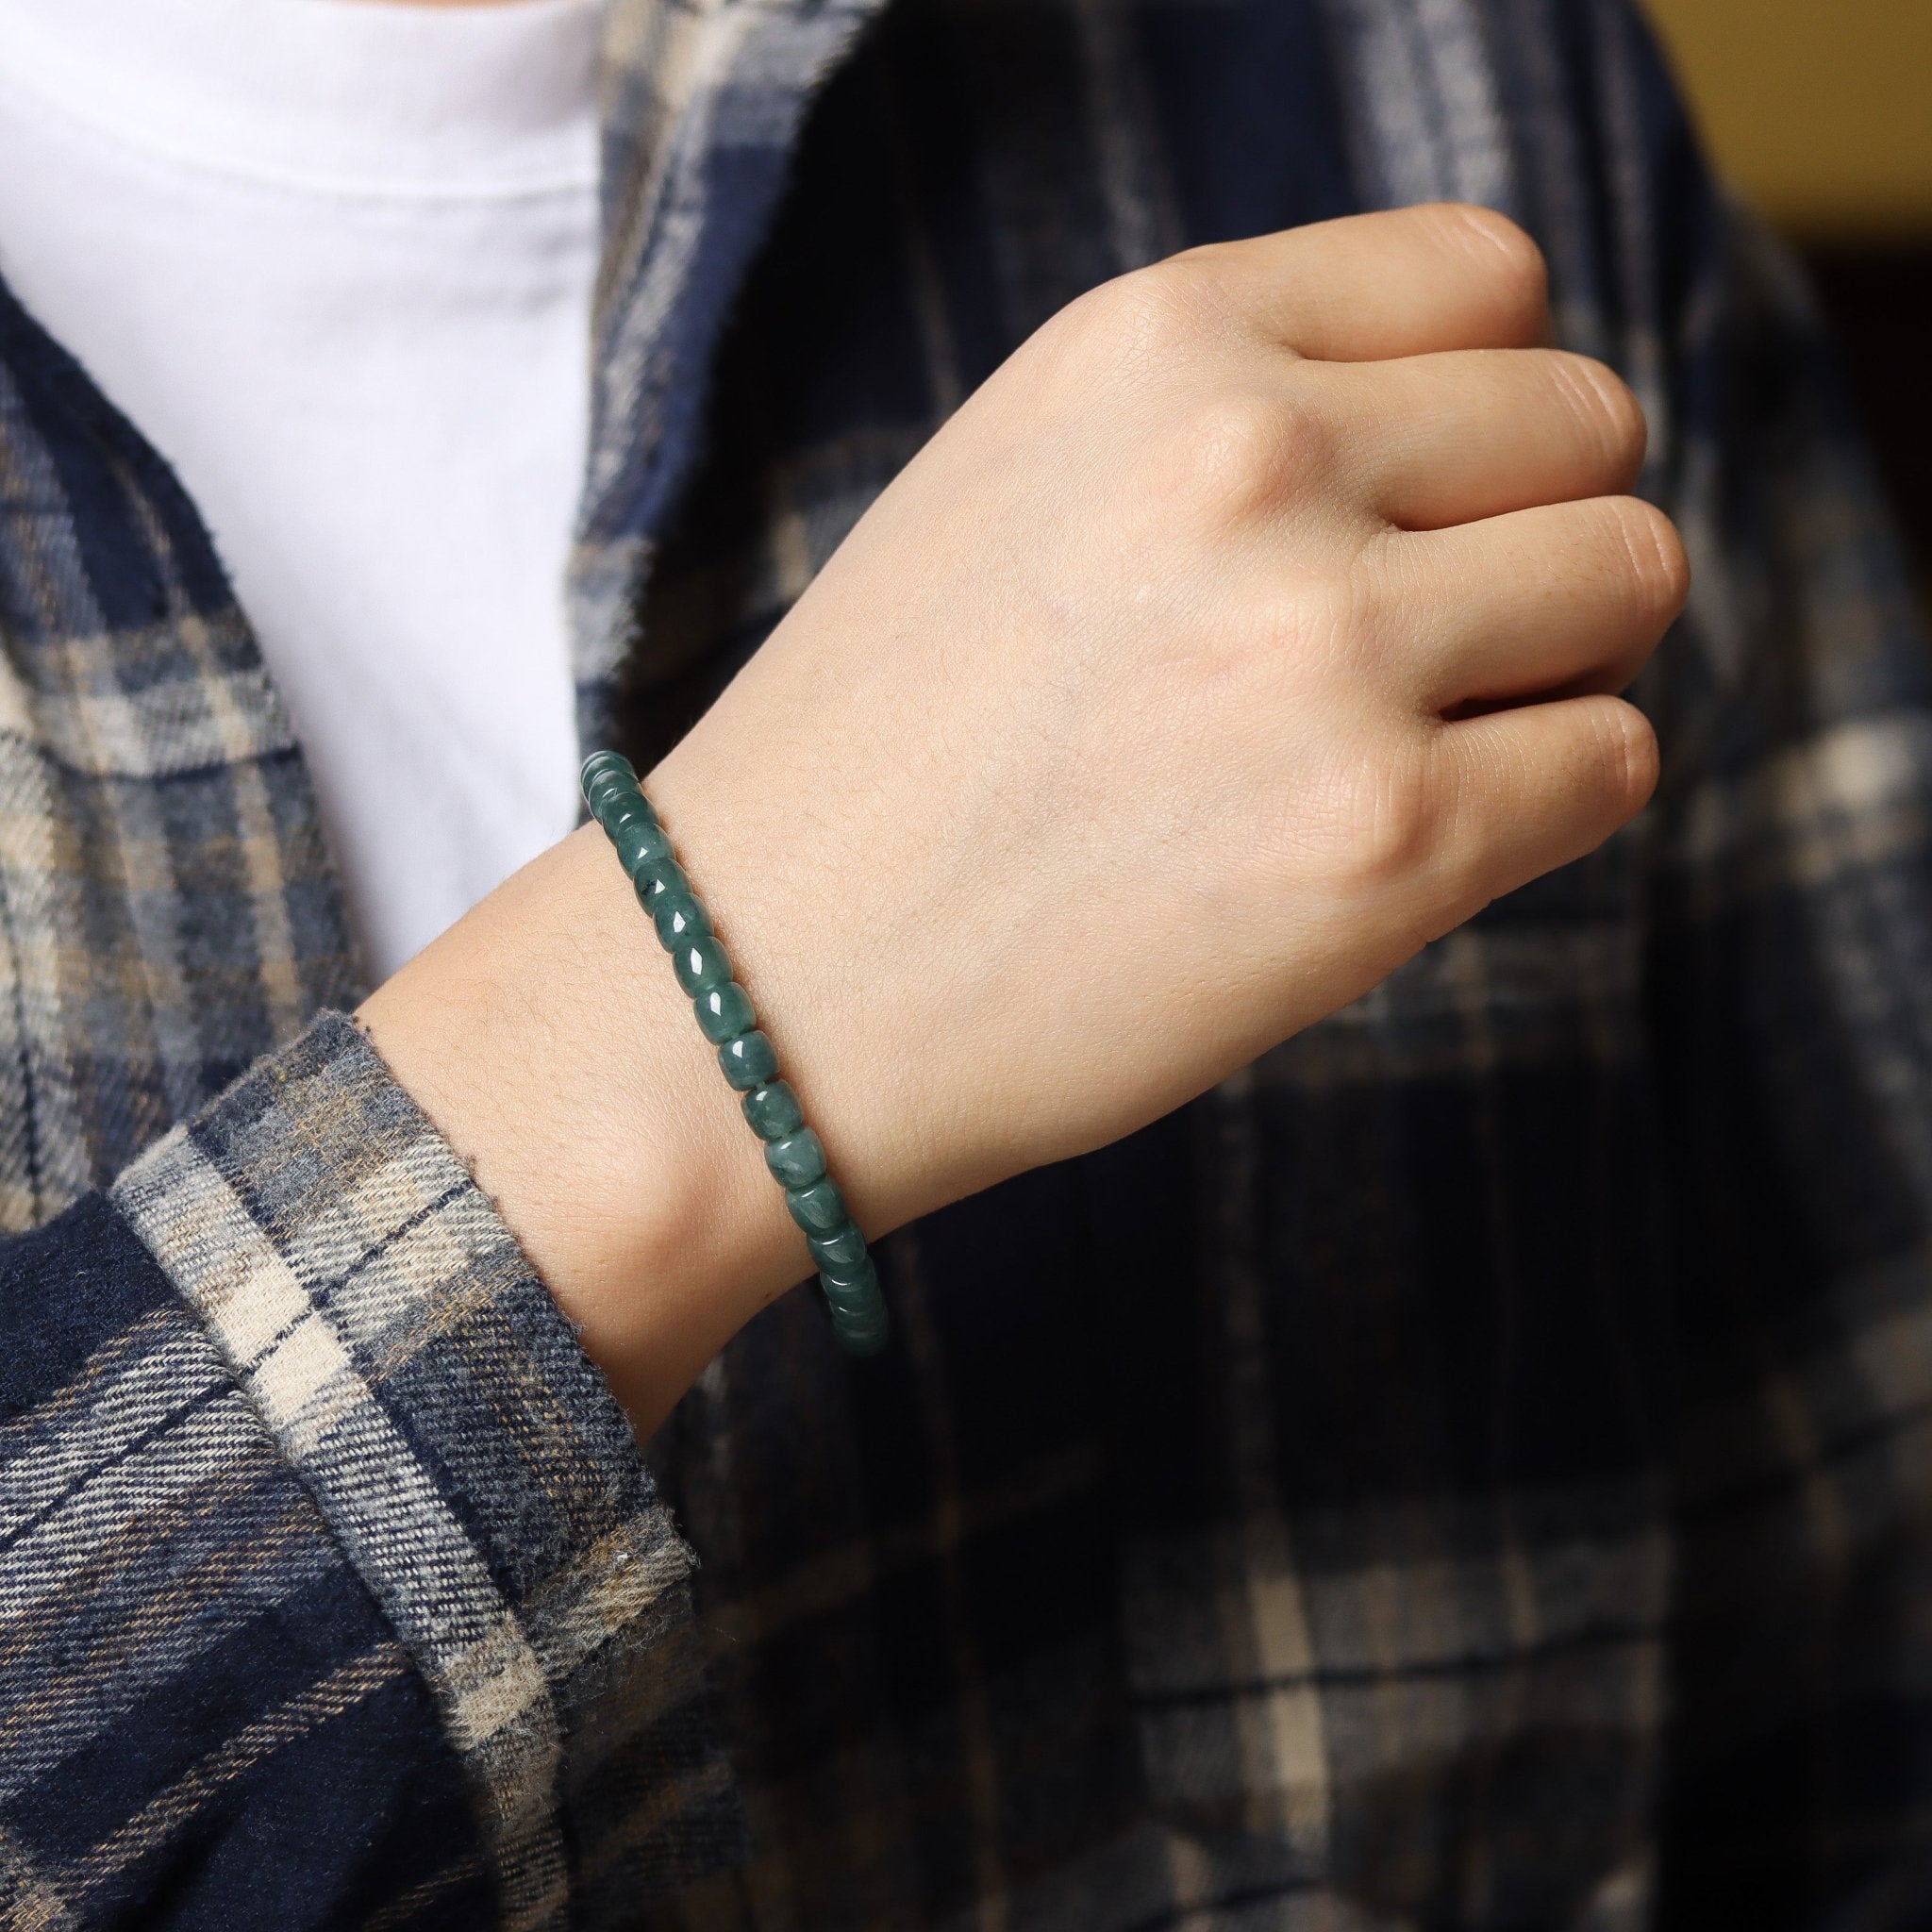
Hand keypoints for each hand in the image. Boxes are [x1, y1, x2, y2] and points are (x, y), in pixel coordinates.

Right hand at [363, 204, 1686, 1433]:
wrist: (752, 990)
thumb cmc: (880, 759)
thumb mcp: (1026, 487)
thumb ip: (1232, 423)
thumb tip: (1464, 446)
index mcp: (1154, 343)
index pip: (1490, 278)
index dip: (1486, 402)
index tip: (1433, 503)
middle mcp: (1251, 459)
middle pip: (1586, 426)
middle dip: (1537, 534)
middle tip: (1433, 650)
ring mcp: (1324, 648)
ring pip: (1628, 579)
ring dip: (1559, 668)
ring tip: (1419, 745)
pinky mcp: (1382, 842)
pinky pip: (1611, 761)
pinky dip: (1546, 802)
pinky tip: (1411, 846)